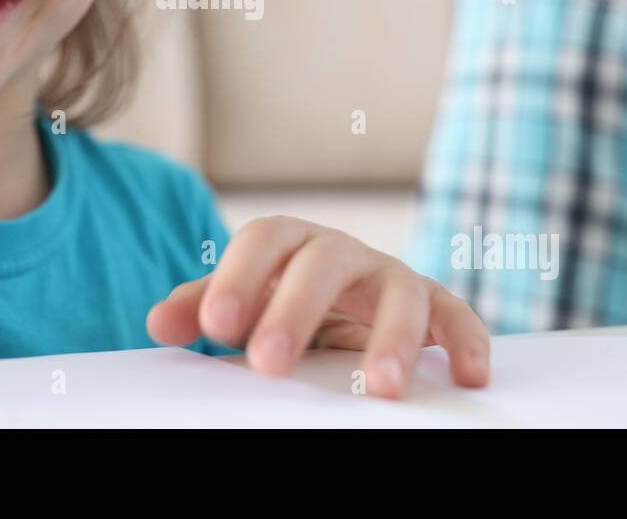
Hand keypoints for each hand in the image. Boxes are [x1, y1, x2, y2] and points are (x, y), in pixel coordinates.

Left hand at [147, 215, 489, 398]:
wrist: (342, 293)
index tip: (214, 325)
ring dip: (392, 338)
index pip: (265, 239)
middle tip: (268, 364)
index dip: (240, 277)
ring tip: (381, 387)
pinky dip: (467, 340)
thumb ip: (205, 306)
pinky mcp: (432, 304)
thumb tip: (159, 322)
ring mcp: (391, 276)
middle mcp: (342, 252)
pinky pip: (456, 316)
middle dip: (296, 311)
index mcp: (290, 242)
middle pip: (324, 262)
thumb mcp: (244, 299)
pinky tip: (467, 375)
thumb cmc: (283, 294)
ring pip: (400, 291)